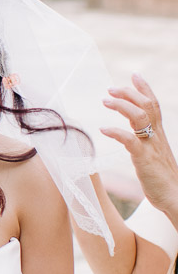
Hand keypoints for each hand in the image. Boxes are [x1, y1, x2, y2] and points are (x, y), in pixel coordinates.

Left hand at [102, 73, 177, 216]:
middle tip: (111, 89)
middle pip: (147, 106)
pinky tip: (103, 129)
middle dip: (129, 93)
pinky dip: (116, 132)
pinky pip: (130, 140)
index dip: (145, 89)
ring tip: (105, 101)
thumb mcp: (154, 155)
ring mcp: (152, 147)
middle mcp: (157, 136)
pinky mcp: (144, 159)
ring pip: (139, 117)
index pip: (154, 105)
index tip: (134, 75)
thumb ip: (146, 142)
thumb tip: (134, 135)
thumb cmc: (161, 179)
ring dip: (121, 106)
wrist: (175, 198)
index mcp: (159, 134)